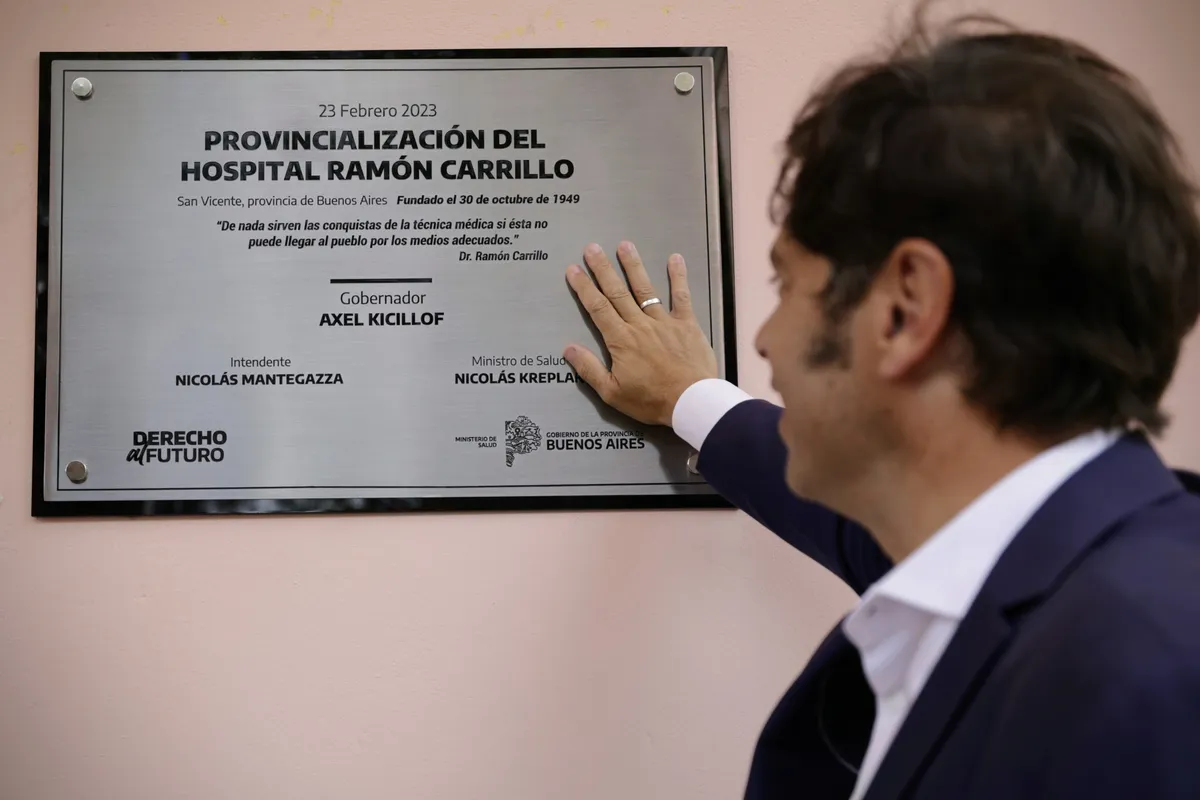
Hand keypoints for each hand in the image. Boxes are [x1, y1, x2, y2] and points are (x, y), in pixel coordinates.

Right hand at [563, 241, 718, 426]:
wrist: (691, 402)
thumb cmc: (652, 401)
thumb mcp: (612, 392)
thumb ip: (590, 369)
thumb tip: (569, 349)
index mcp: (620, 341)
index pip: (597, 308)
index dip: (584, 288)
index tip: (574, 270)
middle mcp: (640, 325)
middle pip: (617, 292)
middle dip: (603, 269)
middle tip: (592, 248)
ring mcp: (664, 322)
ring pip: (645, 288)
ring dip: (633, 266)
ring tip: (624, 245)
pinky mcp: (687, 324)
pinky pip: (681, 296)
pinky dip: (678, 276)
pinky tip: (675, 258)